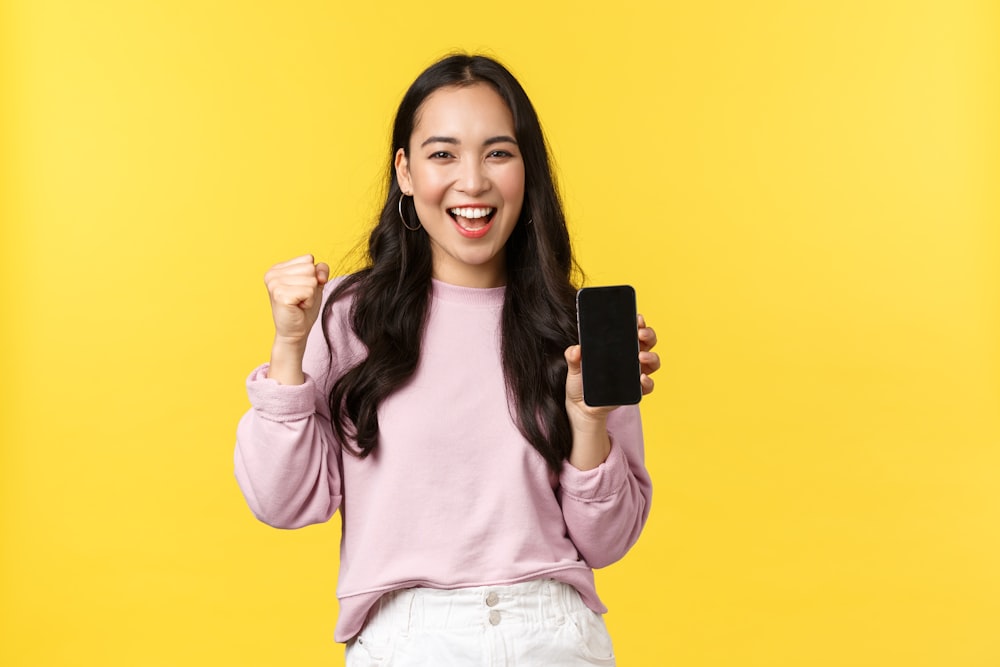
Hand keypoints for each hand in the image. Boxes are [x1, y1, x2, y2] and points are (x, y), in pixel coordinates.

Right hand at [264, 254, 328, 350]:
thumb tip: (320, 274)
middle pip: (310, 268)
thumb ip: (320, 270)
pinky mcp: (280, 295)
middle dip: (311, 286)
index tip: (301, 289)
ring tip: (299, 303)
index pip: (308, 258)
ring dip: (310, 295)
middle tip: (301, 298)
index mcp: (277, 268)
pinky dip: (309, 301)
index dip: (313, 276)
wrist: (295, 332)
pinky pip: (309, 291)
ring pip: (311, 279)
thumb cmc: (303, 308)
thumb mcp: (315, 284)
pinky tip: (298, 307)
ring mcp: (275, 284)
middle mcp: (272, 273)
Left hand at [563, 314, 659, 468]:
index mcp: (618, 346)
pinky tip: (641, 379)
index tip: (638, 318)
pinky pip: (648, 385)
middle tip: (640, 334)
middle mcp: (630, 357)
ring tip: (641, 357)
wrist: (581, 408)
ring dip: (651, 357)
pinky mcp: (635, 390)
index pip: (632, 329)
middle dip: (648, 334)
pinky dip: (648, 382)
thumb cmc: (580, 382)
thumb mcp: (573, 367)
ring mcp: (635, 373)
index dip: (638, 322)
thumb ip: (573, 357)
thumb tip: (576, 350)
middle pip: (647, 341)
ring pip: (653, 361)